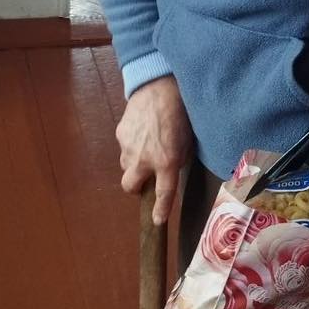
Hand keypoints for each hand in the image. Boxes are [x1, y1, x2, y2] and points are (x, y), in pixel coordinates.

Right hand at [116, 76, 194, 223]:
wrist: (160, 86)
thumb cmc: (181, 114)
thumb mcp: (188, 142)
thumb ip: (178, 160)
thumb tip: (171, 171)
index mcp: (167, 162)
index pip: (164, 193)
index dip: (161, 210)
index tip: (157, 221)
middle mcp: (145, 158)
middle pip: (130, 187)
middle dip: (136, 188)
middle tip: (146, 178)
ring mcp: (129, 147)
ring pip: (126, 166)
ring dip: (135, 163)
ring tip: (147, 146)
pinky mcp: (120, 134)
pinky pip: (124, 147)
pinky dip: (132, 145)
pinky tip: (143, 131)